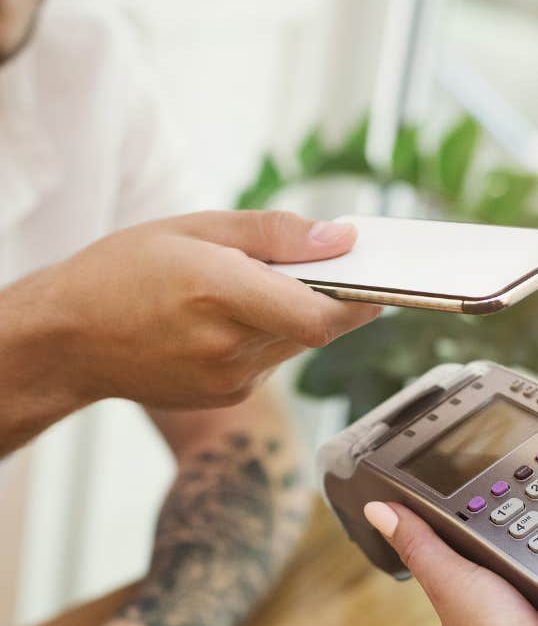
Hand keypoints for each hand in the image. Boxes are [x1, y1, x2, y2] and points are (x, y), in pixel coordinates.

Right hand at [2, 211, 379, 422]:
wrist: (71, 339)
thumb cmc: (124, 271)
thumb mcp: (195, 228)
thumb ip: (275, 234)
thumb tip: (342, 240)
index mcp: (220, 294)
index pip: (320, 315)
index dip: (362, 299)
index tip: (379, 277)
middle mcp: (229, 348)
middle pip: (318, 330)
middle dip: (333, 299)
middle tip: (328, 269)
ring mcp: (230, 382)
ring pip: (297, 346)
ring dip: (298, 316)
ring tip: (259, 289)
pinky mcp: (227, 397)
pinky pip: (272, 363)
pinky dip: (271, 337)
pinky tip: (234, 320)